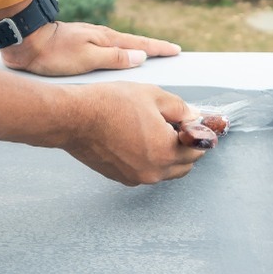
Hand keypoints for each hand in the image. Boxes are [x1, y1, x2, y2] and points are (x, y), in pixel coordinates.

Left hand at [0, 21, 181, 75]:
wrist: (26, 42)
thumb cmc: (55, 54)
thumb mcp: (87, 59)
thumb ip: (115, 58)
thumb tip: (141, 57)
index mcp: (107, 41)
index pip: (141, 46)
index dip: (159, 49)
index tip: (176, 50)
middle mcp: (101, 38)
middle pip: (133, 44)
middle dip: (152, 48)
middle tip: (169, 52)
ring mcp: (91, 39)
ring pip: (120, 46)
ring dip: (135, 51)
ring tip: (148, 57)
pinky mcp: (80, 44)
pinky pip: (108, 50)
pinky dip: (119, 53)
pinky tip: (117, 59)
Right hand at [62, 82, 204, 185]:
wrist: (75, 118)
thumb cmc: (110, 104)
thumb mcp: (154, 96)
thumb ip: (181, 109)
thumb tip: (194, 117)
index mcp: (167, 151)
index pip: (198, 150)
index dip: (198, 135)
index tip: (194, 125)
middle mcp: (154, 171)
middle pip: (185, 165)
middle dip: (186, 148)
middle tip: (176, 127)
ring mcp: (136, 177)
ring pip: (165, 171)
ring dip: (168, 156)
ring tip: (154, 132)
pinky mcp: (121, 177)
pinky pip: (146, 172)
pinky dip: (149, 161)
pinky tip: (138, 140)